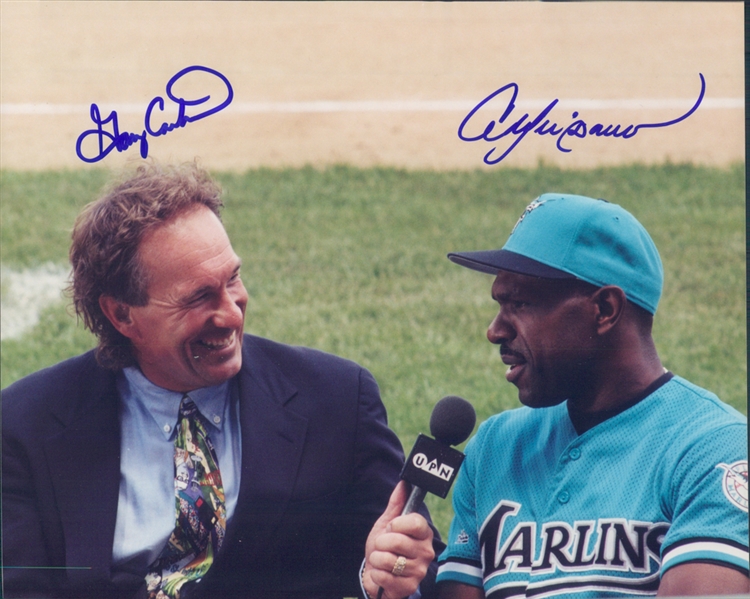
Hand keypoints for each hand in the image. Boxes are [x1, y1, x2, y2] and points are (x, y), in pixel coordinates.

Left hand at [363, 481, 435, 598]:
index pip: (415, 523)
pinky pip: (384, 575)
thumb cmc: (384, 546)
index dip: (397, 524)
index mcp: (423, 533)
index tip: (392, 527)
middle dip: (381, 543)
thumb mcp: (387, 523)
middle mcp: (426, 552)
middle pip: (397, 541)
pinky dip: (377, 574)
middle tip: (383, 546)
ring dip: (377, 559)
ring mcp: (419, 570)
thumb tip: (404, 482)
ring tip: (382, 560)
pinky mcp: (409, 587)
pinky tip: (382, 574)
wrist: (376, 572)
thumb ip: (396, 503)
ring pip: (389, 559)